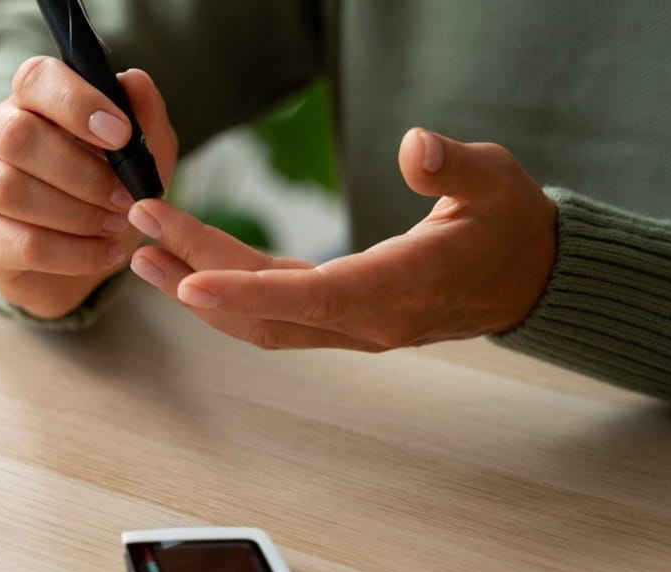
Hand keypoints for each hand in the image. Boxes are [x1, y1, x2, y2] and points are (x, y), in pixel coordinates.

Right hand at [0, 57, 176, 318]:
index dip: (77, 101)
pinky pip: (24, 243)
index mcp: (33, 102)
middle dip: (82, 171)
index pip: (35, 79)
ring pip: (11, 190)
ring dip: (78, 213)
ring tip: (117, 225)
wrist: (88, 258)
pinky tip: (107, 253)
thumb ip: (144, 118)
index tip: (120, 133)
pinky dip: (76, 252)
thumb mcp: (142, 157)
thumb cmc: (109, 193)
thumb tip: (135, 81)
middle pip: (17, 135)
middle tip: (126, 197)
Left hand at [126, 128, 555, 349]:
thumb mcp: (495, 181)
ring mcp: (353, 328)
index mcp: (403, 289)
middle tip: (141, 231)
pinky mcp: (343, 320)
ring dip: (202, 293)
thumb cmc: (510, 224)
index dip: (247, 292)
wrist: (528, 277)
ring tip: (146, 257)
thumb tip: (415, 145)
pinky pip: (276, 316)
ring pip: (264, 322)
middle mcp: (370, 321)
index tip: (188, 279)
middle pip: (269, 309)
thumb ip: (454, 168)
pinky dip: (230, 294)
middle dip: (199, 275)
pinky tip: (191, 269)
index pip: (313, 296)